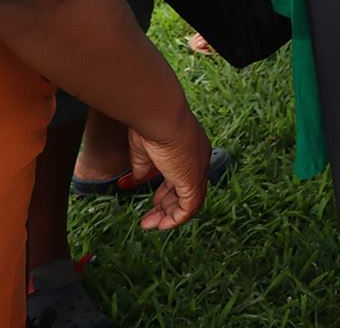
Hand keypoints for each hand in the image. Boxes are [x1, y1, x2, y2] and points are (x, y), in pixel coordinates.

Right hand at [128, 108, 210, 230]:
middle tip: (151, 218)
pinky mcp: (193, 180)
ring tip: (153, 225)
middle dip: (168, 206)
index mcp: (190, 148)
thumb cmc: (151, 125)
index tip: (155, 201)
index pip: (182, 175)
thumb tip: (139, 178)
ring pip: (189, 201)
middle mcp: (199, 159)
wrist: (161, 115)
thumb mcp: (144, 150)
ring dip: (170, 215)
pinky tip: (163, 224)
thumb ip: (144, 166)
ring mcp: (198, 170)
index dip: (168, 191)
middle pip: (187, 190)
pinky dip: (176, 218)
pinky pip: (190, 207)